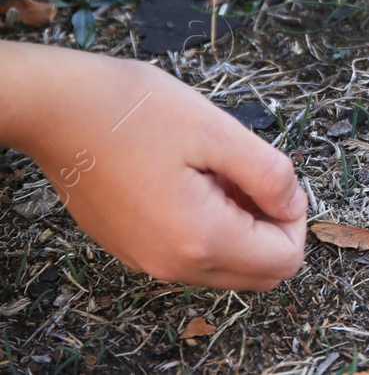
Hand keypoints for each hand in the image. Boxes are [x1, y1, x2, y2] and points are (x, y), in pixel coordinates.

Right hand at [0, 42, 305, 290]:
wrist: (59, 109)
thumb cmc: (134, 112)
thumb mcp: (219, 131)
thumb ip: (269, 175)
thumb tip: (293, 206)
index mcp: (200, 239)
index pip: (284, 260)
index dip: (294, 217)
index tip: (274, 178)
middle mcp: (172, 264)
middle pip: (259, 273)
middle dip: (272, 227)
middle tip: (251, 175)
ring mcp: (148, 260)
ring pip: (226, 265)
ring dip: (241, 225)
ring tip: (216, 172)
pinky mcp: (133, 247)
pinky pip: (191, 254)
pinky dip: (209, 226)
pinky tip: (191, 179)